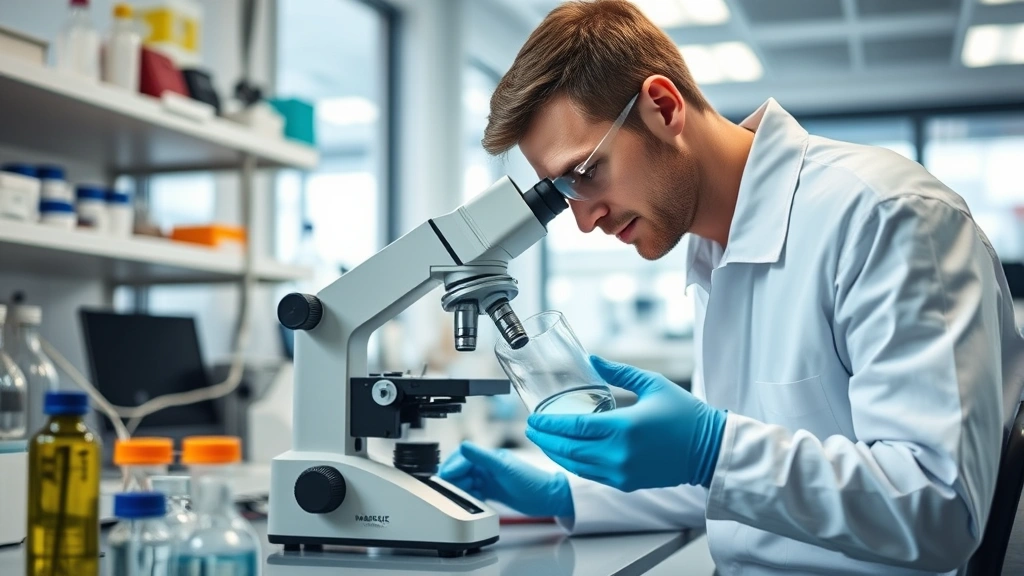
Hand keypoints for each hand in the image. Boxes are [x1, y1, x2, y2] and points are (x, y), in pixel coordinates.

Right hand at [438, 442, 573, 517]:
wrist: (548, 499)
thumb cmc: (532, 481)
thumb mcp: (505, 468)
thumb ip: (483, 457)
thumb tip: (464, 446)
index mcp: (490, 456)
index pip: (463, 457)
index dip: (453, 467)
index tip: (445, 478)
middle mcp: (488, 466)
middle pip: (461, 469)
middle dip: (453, 479)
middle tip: (449, 489)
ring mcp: (489, 478)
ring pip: (465, 481)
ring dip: (460, 489)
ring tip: (461, 496)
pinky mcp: (492, 491)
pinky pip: (473, 492)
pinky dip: (468, 497)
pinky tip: (469, 501)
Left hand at [526, 356, 726, 491]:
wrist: (708, 449)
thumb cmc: (685, 414)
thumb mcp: (651, 384)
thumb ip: (618, 372)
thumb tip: (591, 358)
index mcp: (623, 428)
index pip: (573, 428)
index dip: (548, 424)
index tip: (533, 418)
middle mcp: (619, 454)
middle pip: (567, 449)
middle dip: (544, 440)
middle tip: (531, 429)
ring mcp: (621, 472)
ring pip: (575, 466)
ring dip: (555, 453)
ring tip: (543, 440)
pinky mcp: (626, 483)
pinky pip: (590, 474)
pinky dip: (573, 464)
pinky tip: (566, 453)